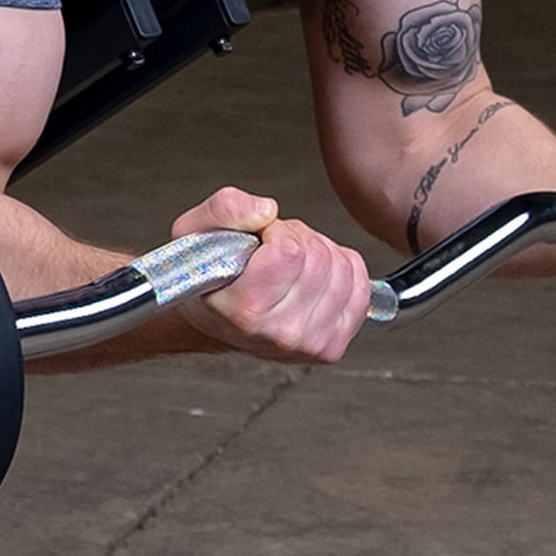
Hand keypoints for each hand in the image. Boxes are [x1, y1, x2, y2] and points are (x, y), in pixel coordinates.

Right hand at [167, 187, 375, 360]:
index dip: (277, 233)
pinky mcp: (331, 347)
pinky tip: (314, 277)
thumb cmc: (205, 280)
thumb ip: (225, 208)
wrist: (213, 323)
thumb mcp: (194, 231)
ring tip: (292, 266)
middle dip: (299, 241)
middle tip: (275, 251)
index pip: (289, 251)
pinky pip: (361, 288)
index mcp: (244, 310)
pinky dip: (342, 271)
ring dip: (321, 254)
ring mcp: (308, 344)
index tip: (260, 241)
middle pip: (319, 258)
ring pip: (343, 270)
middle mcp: (278, 334)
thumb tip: (267, 211)